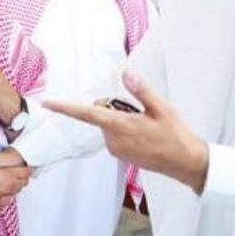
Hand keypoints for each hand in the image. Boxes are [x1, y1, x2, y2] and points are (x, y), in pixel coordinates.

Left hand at [44, 71, 209, 193]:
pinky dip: (124, 129)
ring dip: (120, 118)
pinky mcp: (120, 155)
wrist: (186, 163)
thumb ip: (141, 90)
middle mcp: (113, 139)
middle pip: (100, 114)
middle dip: (113, 107)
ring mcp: (116, 149)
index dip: (66, 107)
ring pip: (107, 124)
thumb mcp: (162, 108)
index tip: (48, 103)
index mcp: (120, 126)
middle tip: (140, 112)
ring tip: (146, 124)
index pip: (86, 114)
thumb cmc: (175, 135)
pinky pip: (114, 134)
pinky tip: (144, 133)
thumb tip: (125, 72)